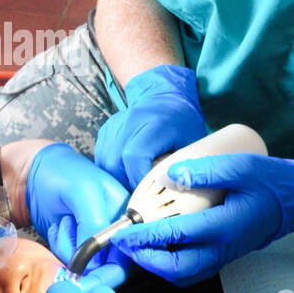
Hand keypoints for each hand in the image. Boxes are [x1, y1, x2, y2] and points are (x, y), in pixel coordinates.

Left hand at [26, 142, 132, 284]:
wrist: (32, 175)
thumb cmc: (61, 172)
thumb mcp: (82, 192)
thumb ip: (93, 223)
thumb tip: (94, 256)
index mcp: (126, 216)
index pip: (128, 254)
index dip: (109, 271)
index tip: (86, 276)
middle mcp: (114, 231)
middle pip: (109, 268)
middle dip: (85, 263)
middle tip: (67, 255)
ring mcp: (94, 240)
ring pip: (87, 267)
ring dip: (69, 248)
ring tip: (64, 222)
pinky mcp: (76, 245)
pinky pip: (70, 261)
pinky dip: (60, 247)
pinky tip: (59, 227)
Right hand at [94, 65, 206, 191]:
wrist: (165, 97)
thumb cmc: (182, 123)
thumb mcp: (191, 144)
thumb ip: (182, 167)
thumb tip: (176, 195)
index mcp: (154, 124)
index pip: (134, 156)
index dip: (136, 178)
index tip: (146, 194)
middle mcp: (130, 121)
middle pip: (115, 162)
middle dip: (125, 183)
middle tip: (139, 195)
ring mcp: (115, 124)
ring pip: (105, 161)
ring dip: (115, 178)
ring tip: (131, 186)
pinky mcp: (106, 129)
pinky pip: (102, 156)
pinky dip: (110, 170)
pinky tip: (124, 175)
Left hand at [111, 152, 293, 284]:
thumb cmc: (272, 181)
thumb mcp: (241, 166)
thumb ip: (205, 171)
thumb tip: (168, 175)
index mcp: (223, 227)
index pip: (175, 236)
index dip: (145, 237)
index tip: (123, 231)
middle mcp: (222, 248)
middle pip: (177, 269)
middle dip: (146, 260)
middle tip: (125, 244)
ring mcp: (224, 255)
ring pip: (185, 275)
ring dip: (158, 266)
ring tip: (138, 247)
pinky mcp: (225, 255)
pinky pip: (194, 270)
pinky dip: (172, 265)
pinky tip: (161, 248)